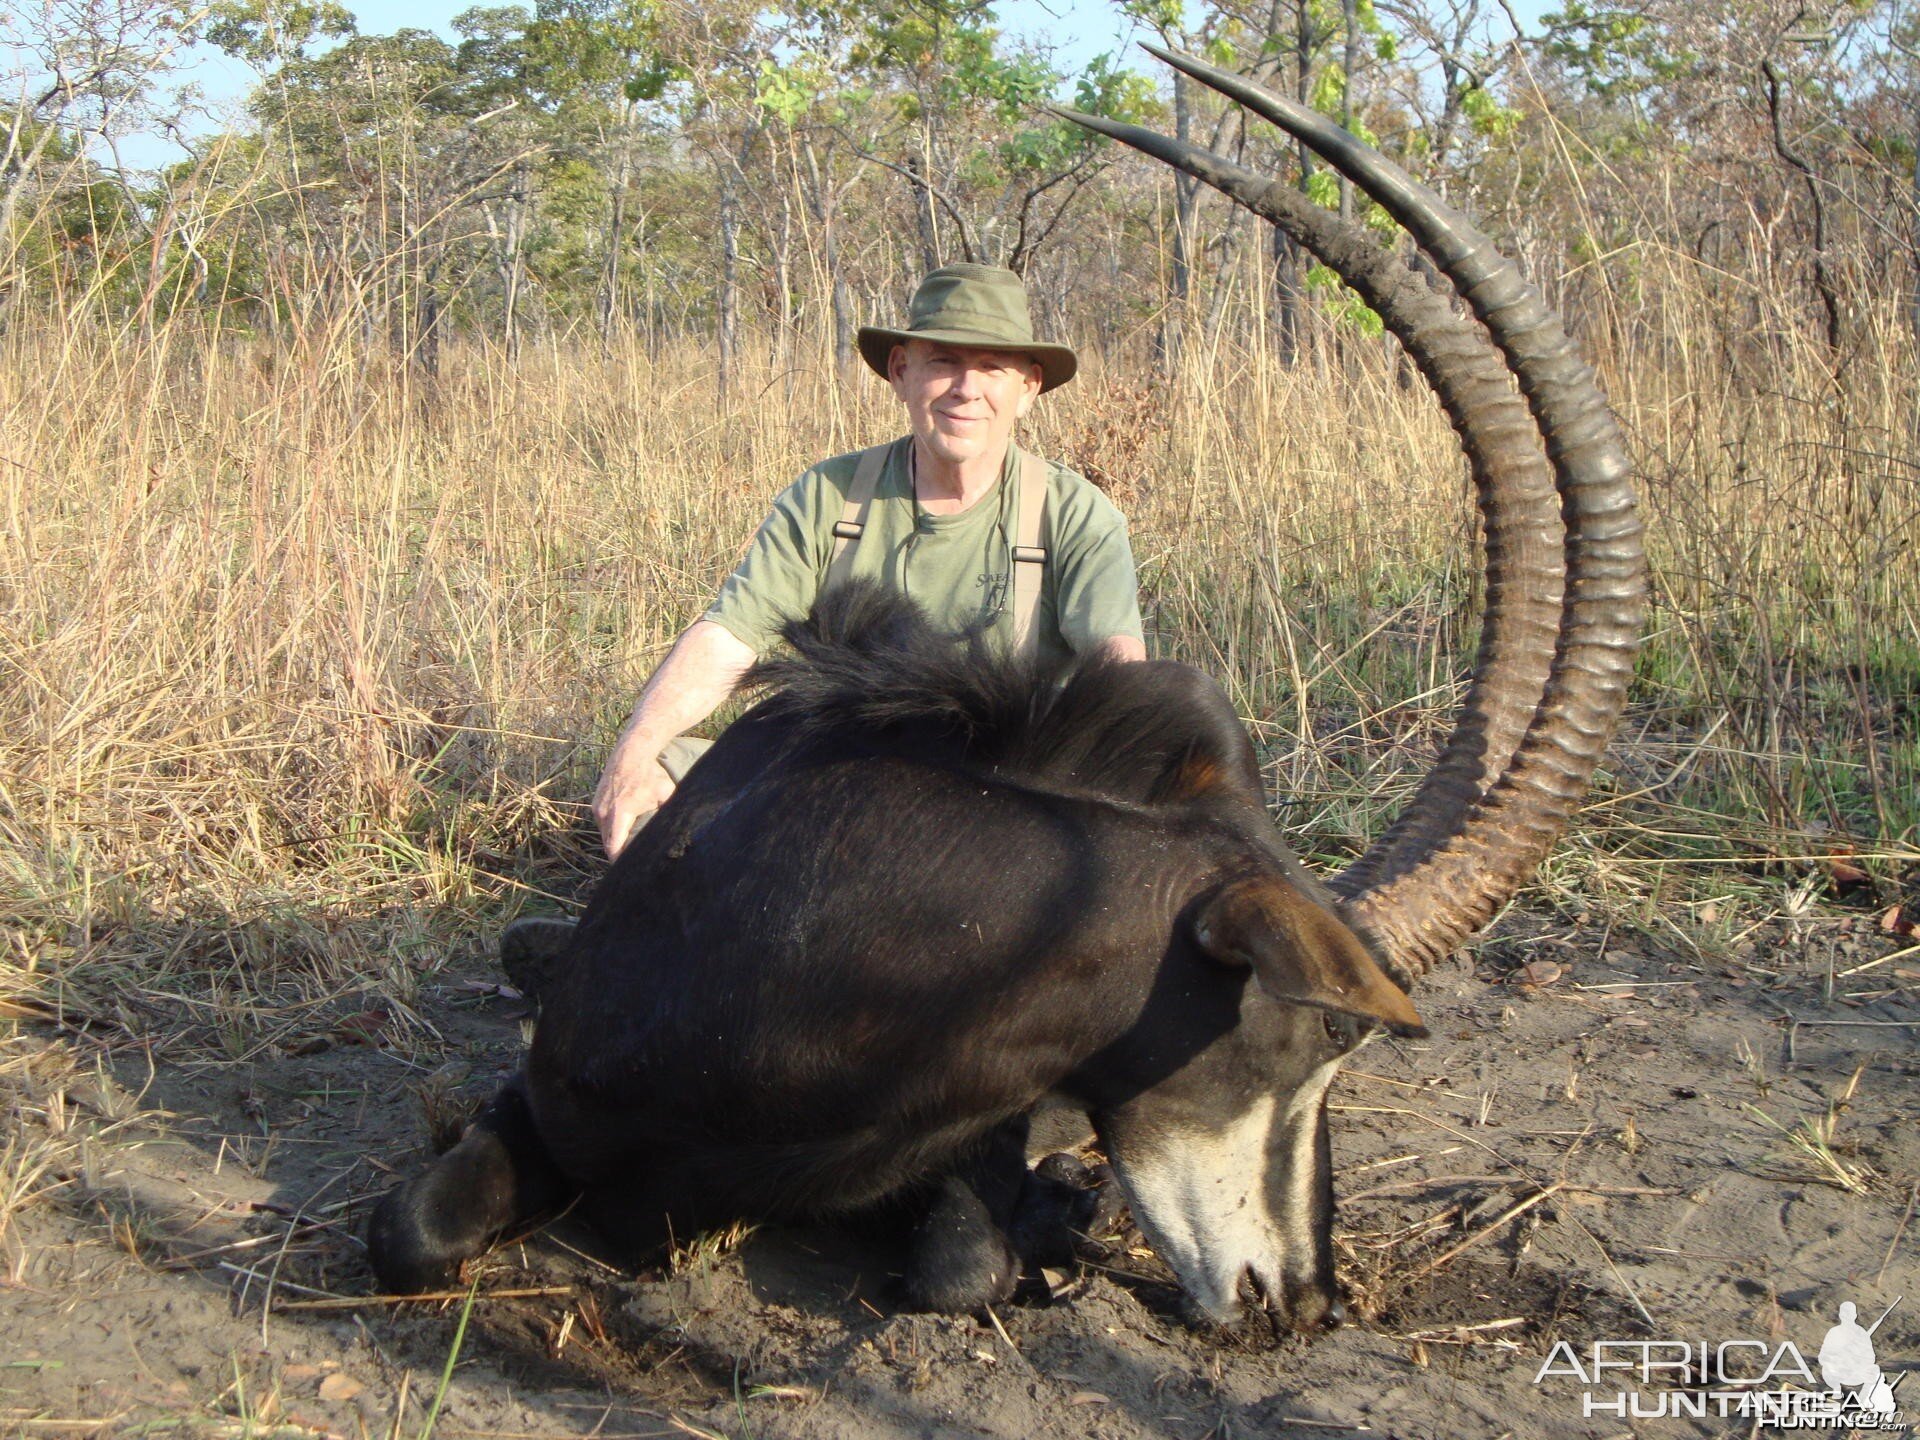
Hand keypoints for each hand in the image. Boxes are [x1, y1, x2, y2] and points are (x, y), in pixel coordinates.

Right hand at [593, 744, 677, 858]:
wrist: (631, 752)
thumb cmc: (650, 773)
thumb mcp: (665, 793)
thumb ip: (668, 813)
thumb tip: (677, 831)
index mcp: (620, 813)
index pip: (614, 846)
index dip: (619, 861)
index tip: (627, 871)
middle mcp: (603, 812)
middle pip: (608, 843)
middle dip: (617, 854)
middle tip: (630, 866)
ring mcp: (597, 807)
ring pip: (604, 833)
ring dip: (614, 841)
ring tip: (626, 851)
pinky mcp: (595, 802)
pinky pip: (602, 822)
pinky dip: (611, 829)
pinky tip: (622, 832)